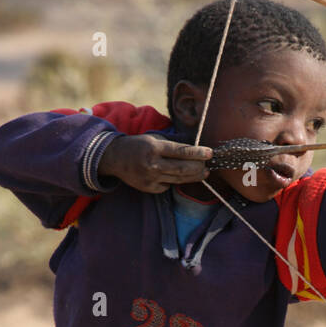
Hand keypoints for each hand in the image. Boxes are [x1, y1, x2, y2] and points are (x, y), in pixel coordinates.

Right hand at [98, 134, 212, 193]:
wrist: (115, 158)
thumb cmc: (138, 145)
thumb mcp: (154, 138)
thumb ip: (172, 145)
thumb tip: (195, 151)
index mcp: (154, 148)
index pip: (181, 151)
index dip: (198, 153)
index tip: (210, 153)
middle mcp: (152, 164)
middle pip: (182, 169)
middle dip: (198, 168)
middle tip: (207, 166)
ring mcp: (150, 178)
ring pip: (178, 179)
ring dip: (193, 177)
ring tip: (202, 173)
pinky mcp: (148, 188)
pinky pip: (167, 186)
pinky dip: (174, 182)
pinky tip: (177, 177)